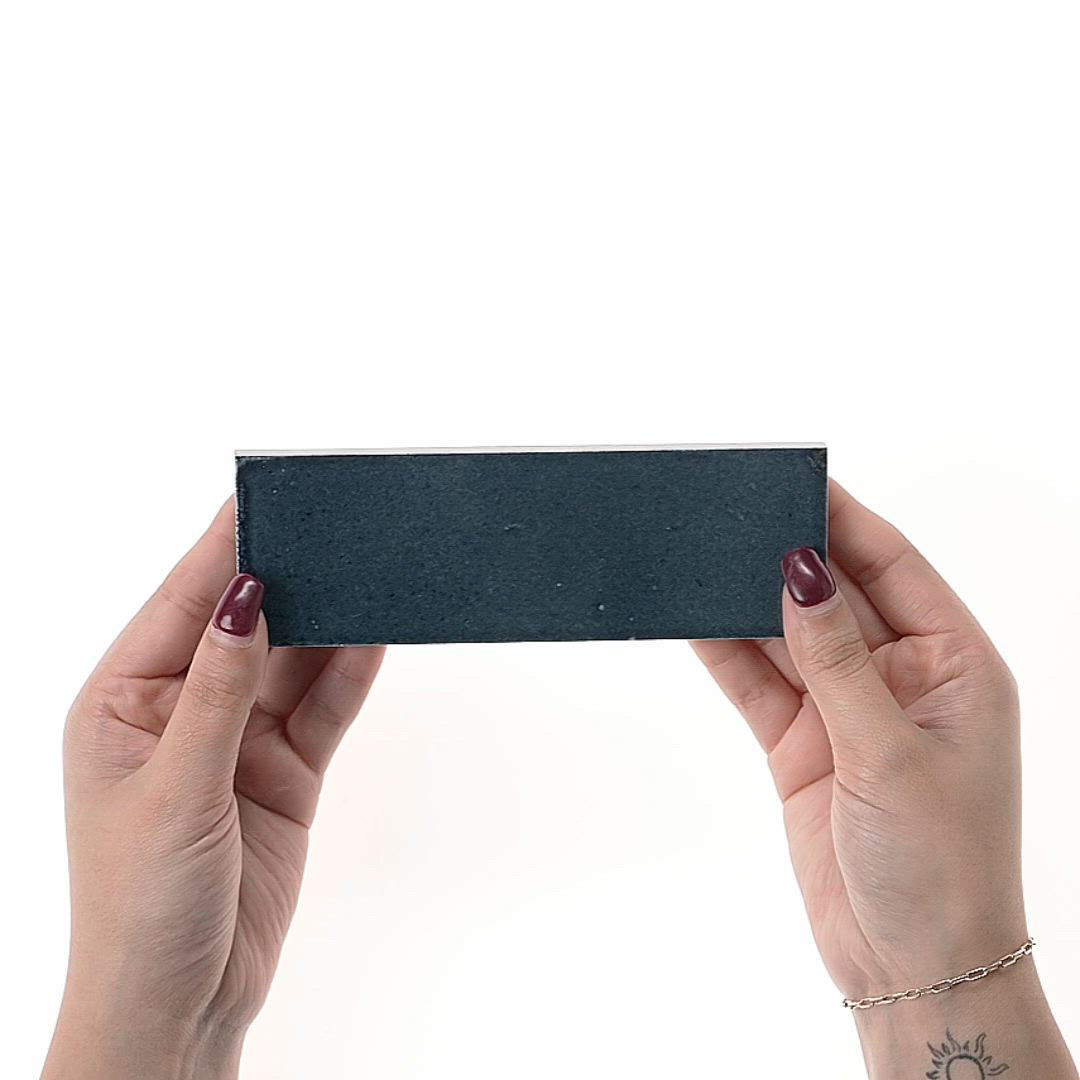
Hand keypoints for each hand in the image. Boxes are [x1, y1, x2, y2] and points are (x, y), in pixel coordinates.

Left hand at [44, 501, 384, 1078]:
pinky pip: (323, 708)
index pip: (184, 603)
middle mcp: (181, 710)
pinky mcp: (284, 771)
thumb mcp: (176, 790)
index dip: (227, 548)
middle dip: (292, 580)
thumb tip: (245, 595)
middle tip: (340, 529)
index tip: (271, 497)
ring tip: (373, 573)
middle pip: (248, 623)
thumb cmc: (139, 909)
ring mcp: (237, 740)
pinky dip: (350, 674)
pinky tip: (378, 637)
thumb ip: (218, 690)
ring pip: (293, 661)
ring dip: (331, 622)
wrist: (181, 1008)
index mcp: (124, 701)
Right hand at [692, 480, 1075, 1076]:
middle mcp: (900, 675)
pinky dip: (724, 652)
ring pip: (785, 635)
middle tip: (727, 514)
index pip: (893, 565)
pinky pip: (757, 681)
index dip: (842, 520)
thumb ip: (836, 660)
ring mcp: (846, 709)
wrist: (910, 966)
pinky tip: (692, 618)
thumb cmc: (942, 866)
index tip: (791, 482)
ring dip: (744, 601)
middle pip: (832, 593)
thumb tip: (799, 574)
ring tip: (695, 558)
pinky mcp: (801, 742)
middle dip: (781, 556)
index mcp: (954, 663)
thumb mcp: (890, 753)